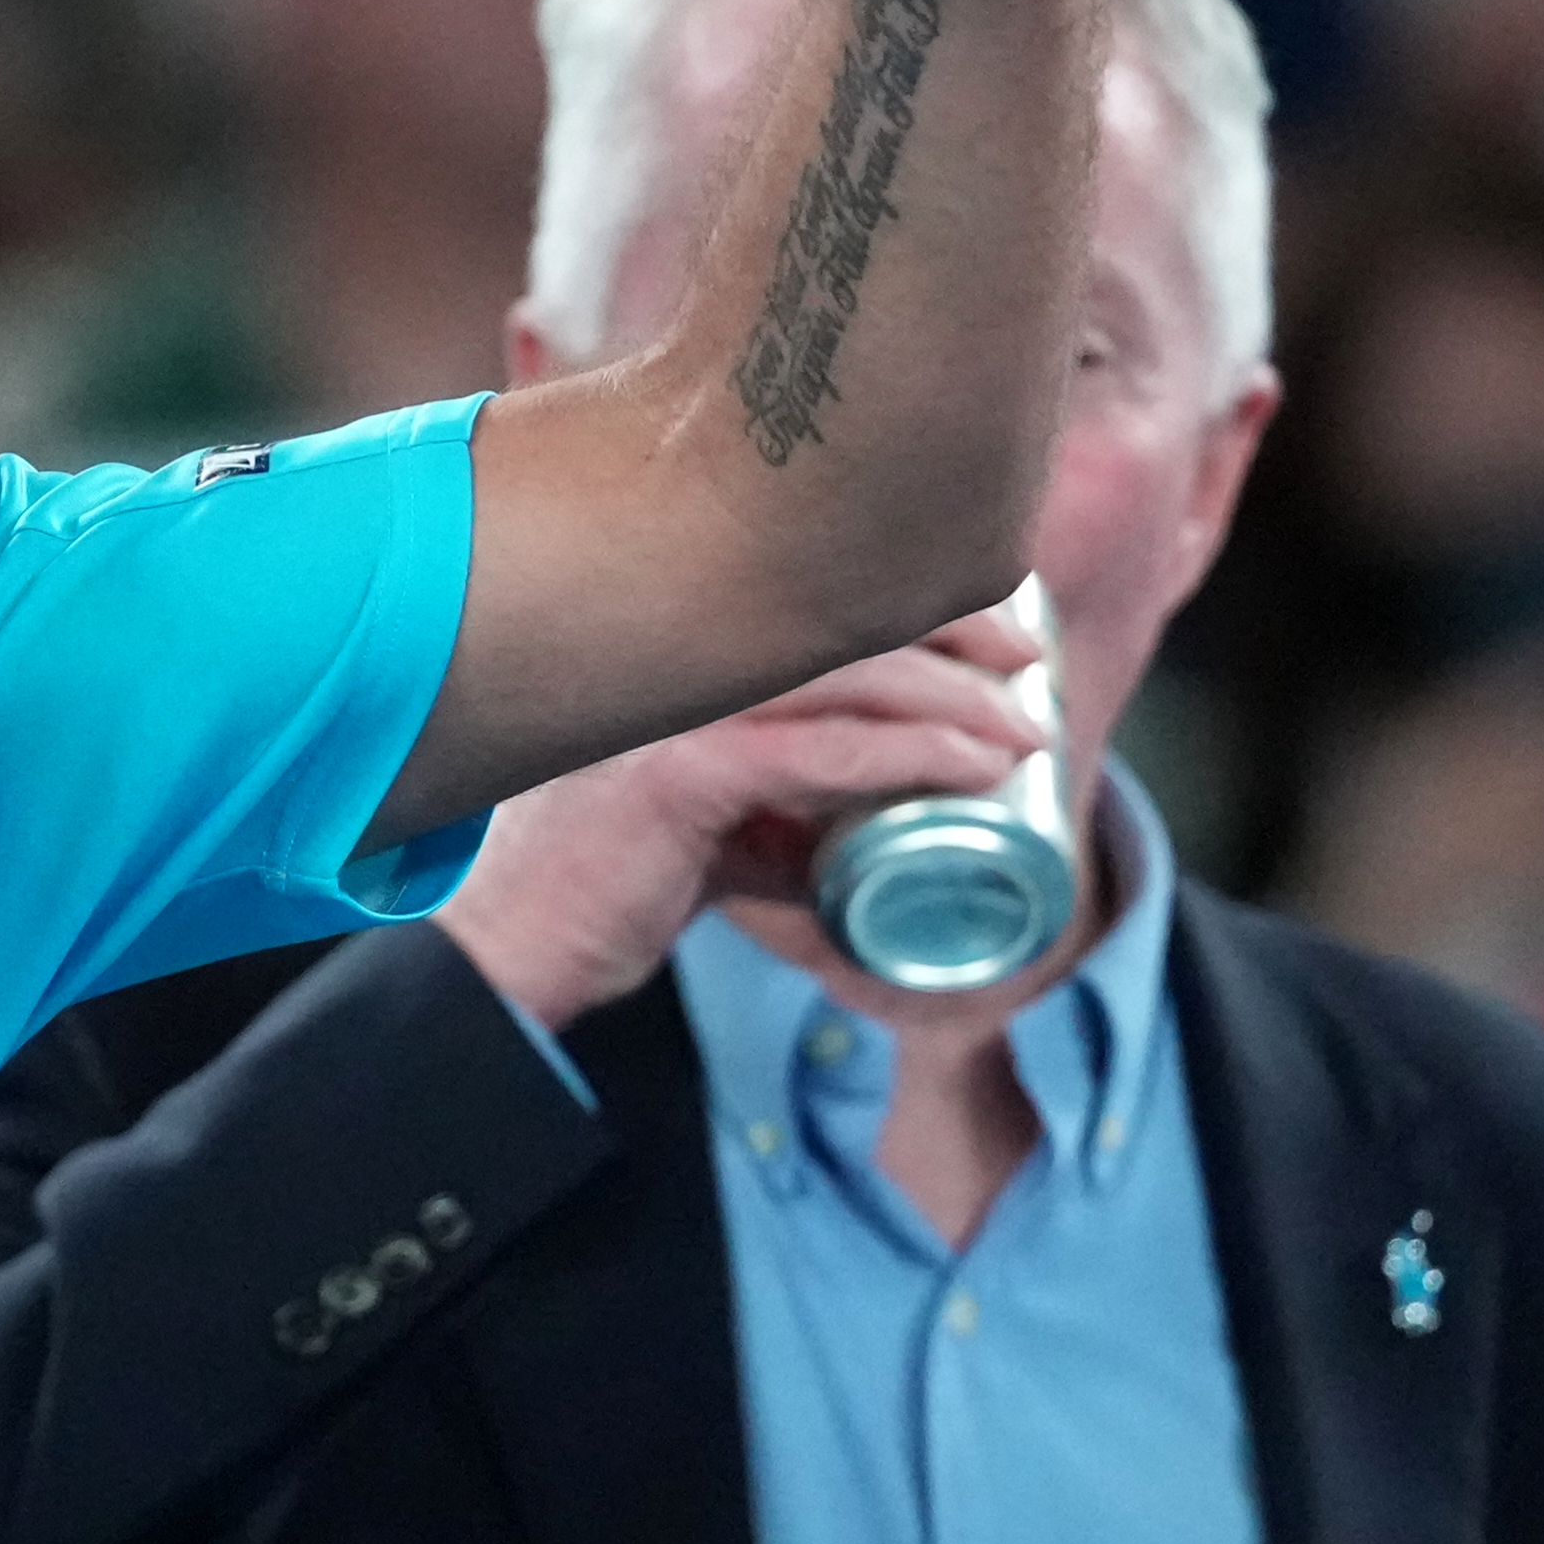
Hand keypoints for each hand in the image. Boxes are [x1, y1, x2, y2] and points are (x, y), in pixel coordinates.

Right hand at [440, 609, 1046, 1026]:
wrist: (513, 948)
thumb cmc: (597, 886)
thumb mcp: (703, 834)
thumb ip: (772, 823)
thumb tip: (854, 851)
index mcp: (673, 650)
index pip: (812, 594)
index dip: (912, 599)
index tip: (994, 623)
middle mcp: (671, 655)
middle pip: (841, 614)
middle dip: (953, 630)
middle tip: (1031, 661)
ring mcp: (673, 706)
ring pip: (846, 674)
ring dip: (954, 696)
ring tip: (1023, 726)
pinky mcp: (682, 772)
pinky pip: (825, 752)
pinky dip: (914, 754)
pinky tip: (974, 767)